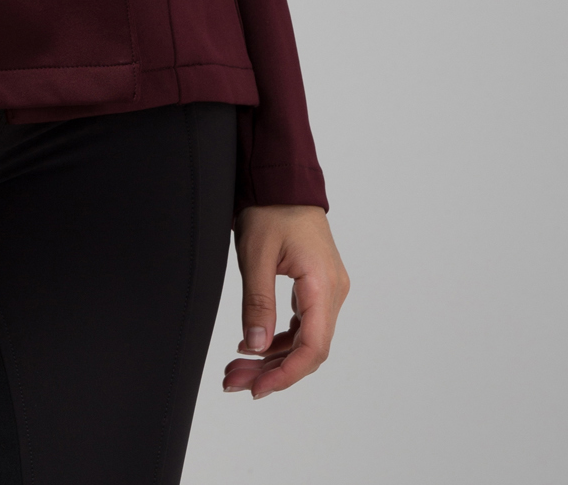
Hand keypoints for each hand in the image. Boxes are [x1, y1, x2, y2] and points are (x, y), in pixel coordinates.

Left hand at [222, 204, 348, 399]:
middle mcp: (332, 291)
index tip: (257, 388)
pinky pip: (301, 324)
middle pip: (307, 349)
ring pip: (303, 339)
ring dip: (272, 356)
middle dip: (272, 370)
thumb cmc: (271, 208)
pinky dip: (277, 338)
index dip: (285, 374)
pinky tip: (251, 345)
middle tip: (235, 381)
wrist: (282, 179)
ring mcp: (327, 289)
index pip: (312, 347)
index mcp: (323, 285)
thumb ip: (257, 302)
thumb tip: (254, 346)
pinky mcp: (316, 286)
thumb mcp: (256, 255)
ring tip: (236, 368)